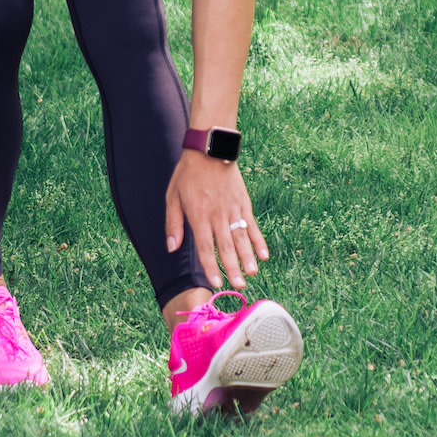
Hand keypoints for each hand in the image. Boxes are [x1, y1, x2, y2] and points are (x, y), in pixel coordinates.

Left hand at [164, 149, 268, 289]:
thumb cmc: (187, 174)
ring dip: (247, 258)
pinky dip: (258, 240)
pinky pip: (252, 225)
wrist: (209, 150)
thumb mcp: (172, 197)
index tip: (217, 283)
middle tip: (239, 287)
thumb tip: (172, 248)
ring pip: (241, 238)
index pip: (205, 247)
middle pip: (225, 247)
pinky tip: (264, 255)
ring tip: (252, 275)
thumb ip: (173, 224)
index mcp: (198, 216)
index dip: (211, 267)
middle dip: (232, 268)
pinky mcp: (243, 203)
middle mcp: (217, 215)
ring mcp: (233, 209)